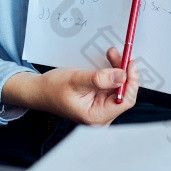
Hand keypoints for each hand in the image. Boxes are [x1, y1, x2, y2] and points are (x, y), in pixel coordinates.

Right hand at [1, 48, 138, 125]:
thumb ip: (99, 79)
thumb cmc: (53, 88)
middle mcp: (101, 116)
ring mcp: (100, 109)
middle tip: (119, 54)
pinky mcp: (99, 102)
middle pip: (123, 93)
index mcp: (97, 116)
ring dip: (117, 70)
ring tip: (111, 54)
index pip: (124, 101)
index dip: (131, 82)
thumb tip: (122, 76)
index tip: (130, 64)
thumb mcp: (76, 80)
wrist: (39, 91)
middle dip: (123, 72)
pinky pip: (111, 86)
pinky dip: (111, 73)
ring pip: (118, 88)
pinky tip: (109, 62)